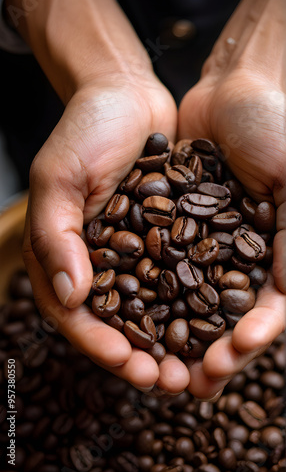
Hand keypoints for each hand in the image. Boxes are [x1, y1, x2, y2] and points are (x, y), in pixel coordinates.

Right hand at [8, 0, 189, 392]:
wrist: (127, 95)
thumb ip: (57, 237)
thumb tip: (70, 297)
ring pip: (154, 308)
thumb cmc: (86, 130)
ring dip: (174, 341)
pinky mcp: (168, 237)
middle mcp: (101, 260)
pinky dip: (195, 303)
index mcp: (67, 254)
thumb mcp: (59, 178)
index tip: (130, 364)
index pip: (77, 313)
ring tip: (198, 367)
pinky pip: (181, 277)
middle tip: (172, 382)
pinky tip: (216, 323)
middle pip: (119, 321)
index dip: (101, 343)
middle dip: (144, 356)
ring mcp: (137, 251)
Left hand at [177, 0, 285, 398]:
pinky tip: (136, 317)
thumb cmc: (278, 127)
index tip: (231, 356)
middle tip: (190, 383)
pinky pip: (164, 266)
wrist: (235, 88)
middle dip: (211, 350)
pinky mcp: (177, 225)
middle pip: (227, 315)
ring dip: (179, 335)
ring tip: (159, 366)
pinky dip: (152, 293)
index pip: (269, 310)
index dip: (253, 336)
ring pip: (193, 299)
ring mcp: (209, 242)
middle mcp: (243, 254)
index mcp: (279, 251)